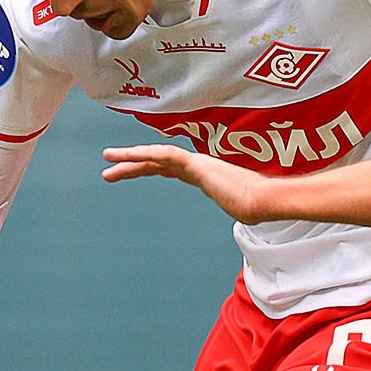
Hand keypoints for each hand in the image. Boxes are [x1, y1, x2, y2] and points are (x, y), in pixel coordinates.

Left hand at [103, 143, 273, 223]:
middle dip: (131, 165)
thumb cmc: (256, 207)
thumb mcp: (241, 209)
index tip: (131, 171)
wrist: (263, 201)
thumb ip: (239, 208)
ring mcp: (195, 163)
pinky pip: (163, 154)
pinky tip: (127, 155)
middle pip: (156, 161)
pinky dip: (143, 153)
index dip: (148, 167)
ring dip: (129, 157)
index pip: (169, 168)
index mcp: (203, 175)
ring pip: (155, 155)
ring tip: (107, 159)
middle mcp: (196, 165)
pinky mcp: (195, 163)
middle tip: (108, 170)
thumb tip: (248, 216)